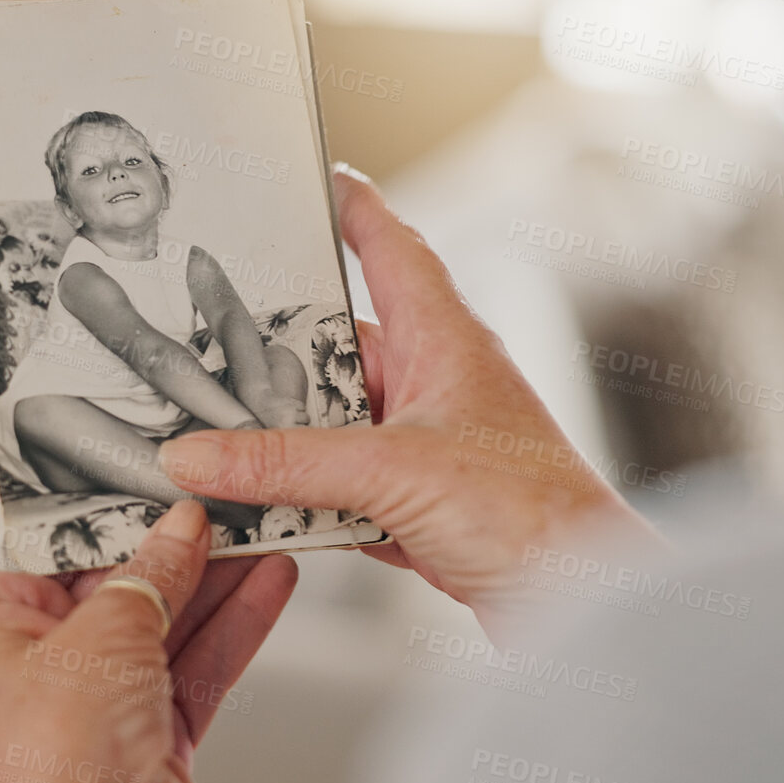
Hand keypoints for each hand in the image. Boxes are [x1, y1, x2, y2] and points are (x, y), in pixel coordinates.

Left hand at [0, 501, 298, 782]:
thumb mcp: (105, 639)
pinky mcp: (149, 730)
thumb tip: (182, 525)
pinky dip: (233, 626)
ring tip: (263, 523)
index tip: (136, 455)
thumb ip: (150, 573)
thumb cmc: (59, 771)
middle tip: (218, 487)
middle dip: (172, 535)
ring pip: (164, 616)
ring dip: (217, 575)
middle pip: (111, 573)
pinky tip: (270, 583)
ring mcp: (96, 696)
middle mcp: (36, 659)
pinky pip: (195, 662)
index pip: (38, 536)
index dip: (89, 495)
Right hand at [157, 165, 657, 632]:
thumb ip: (285, 464)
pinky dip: (303, 504)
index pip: (391, 250)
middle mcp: (437, 386)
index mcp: (446, 342)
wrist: (584, 603)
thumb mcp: (390, 474)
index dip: (354, 209)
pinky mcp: (421, 509)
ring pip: (333, 429)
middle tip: (208, 353)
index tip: (315, 179)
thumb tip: (199, 454)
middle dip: (277, 361)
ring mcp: (429, 449)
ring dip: (284, 445)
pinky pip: (341, 493)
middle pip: (338, 352)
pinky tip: (264, 517)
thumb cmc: (535, 516)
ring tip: (219, 448)